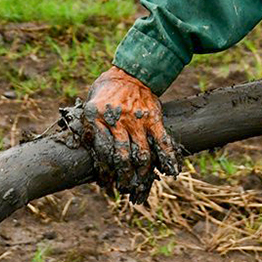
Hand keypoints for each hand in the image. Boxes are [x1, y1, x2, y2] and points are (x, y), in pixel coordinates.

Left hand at [78, 66, 184, 203]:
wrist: (130, 73)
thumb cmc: (106, 93)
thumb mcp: (90, 106)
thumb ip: (91, 129)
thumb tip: (94, 158)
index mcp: (96, 116)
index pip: (102, 151)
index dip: (105, 171)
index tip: (107, 183)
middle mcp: (117, 119)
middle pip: (123, 157)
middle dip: (124, 177)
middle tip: (125, 188)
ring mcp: (137, 119)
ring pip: (142, 154)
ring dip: (142, 174)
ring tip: (139, 186)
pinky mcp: (153, 118)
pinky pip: (163, 142)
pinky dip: (168, 158)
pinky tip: (171, 172)